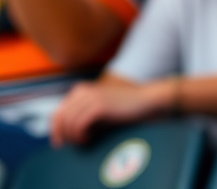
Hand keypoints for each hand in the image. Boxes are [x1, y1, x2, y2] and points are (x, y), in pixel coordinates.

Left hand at [50, 79, 169, 146]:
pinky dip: (81, 136)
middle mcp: (83, 91)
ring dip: (74, 137)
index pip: (58, 111)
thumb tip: (64, 131)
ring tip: (86, 140)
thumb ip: (81, 113)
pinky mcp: (99, 105)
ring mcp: (91, 97)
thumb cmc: (121, 108)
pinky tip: (90, 137)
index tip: (59, 142)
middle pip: (60, 117)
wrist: (143, 100)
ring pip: (69, 122)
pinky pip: (79, 125)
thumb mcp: (98, 108)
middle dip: (62, 135)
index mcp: (81, 90)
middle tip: (72, 144)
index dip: (55, 129)